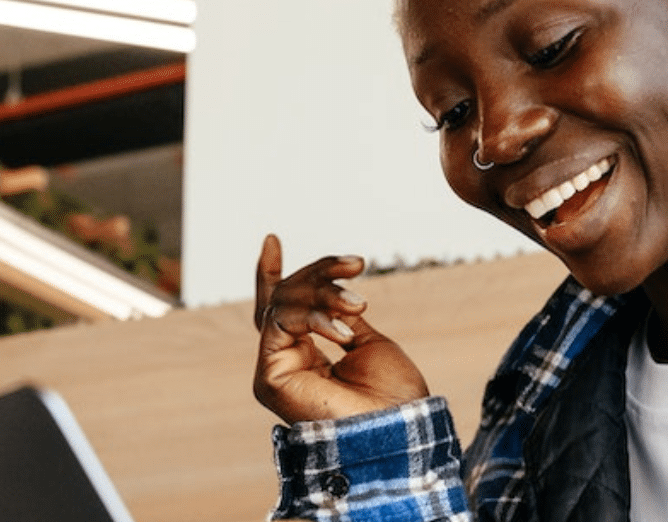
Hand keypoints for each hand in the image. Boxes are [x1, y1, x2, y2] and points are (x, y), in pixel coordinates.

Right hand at [252, 234, 428, 422]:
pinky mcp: (269, 378)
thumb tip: (330, 295)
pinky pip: (280, 322)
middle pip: (284, 299)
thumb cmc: (391, 395)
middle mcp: (285, 364)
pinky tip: (343, 332)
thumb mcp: (367, 343)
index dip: (273, 274)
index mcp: (307, 359)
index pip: (282, 310)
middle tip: (356, 264)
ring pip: (282, 304)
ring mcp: (275, 371)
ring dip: (324, 293)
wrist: (398, 428)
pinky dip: (314, 316)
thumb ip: (339, 318)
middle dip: (320, 274)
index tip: (271, 239)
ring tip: (359, 304)